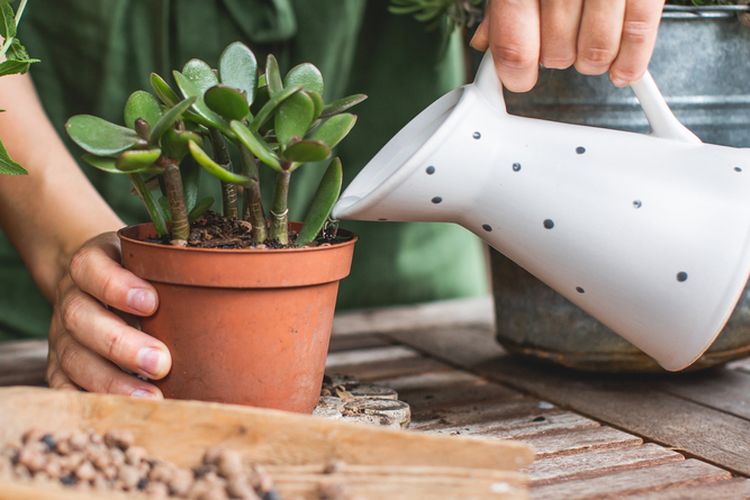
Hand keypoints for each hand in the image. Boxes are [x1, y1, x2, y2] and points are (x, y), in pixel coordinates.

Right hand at [47, 232, 170, 397]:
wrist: (91, 283)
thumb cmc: (137, 274)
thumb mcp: (149, 259)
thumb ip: (174, 270)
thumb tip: (221, 295)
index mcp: (90, 265)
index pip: (91, 268)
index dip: (116, 286)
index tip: (151, 303)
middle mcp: (71, 298)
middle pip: (81, 318)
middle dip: (121, 343)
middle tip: (161, 362)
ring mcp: (61, 334)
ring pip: (72, 357)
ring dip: (110, 380)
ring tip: (150, 396)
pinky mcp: (59, 364)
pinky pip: (62, 385)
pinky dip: (86, 399)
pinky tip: (118, 410)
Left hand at [471, 0, 664, 91]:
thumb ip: (503, 4)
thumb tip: (488, 42)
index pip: (514, 42)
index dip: (515, 72)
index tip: (518, 79)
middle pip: (555, 50)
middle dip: (554, 59)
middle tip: (556, 49)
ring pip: (595, 49)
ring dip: (589, 62)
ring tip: (587, 53)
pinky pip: (639, 31)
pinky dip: (631, 59)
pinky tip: (621, 69)